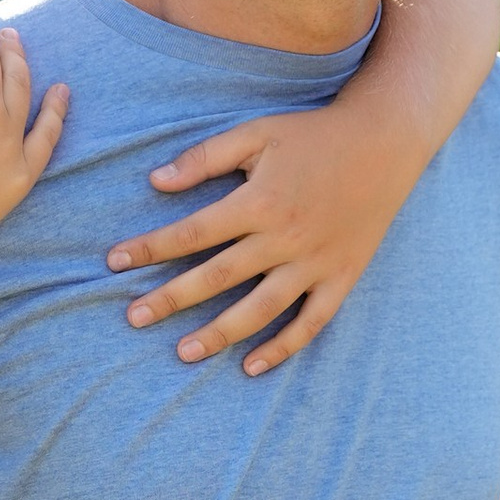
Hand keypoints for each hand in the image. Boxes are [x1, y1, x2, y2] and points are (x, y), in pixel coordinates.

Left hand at [105, 87, 420, 373]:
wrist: (385, 142)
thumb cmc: (313, 134)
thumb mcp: (256, 132)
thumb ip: (205, 157)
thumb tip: (155, 182)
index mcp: (258, 202)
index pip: (191, 233)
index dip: (149, 248)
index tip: (113, 263)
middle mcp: (284, 238)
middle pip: (217, 277)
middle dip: (170, 299)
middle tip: (133, 318)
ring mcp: (314, 263)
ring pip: (260, 309)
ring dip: (219, 334)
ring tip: (182, 353)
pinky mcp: (341, 277)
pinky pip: (310, 322)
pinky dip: (283, 347)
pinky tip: (251, 366)